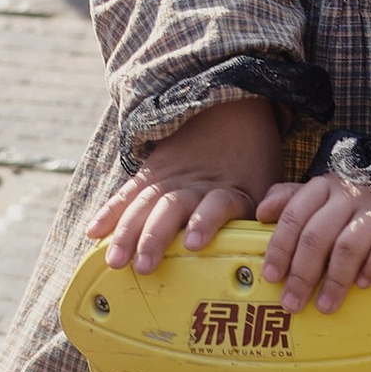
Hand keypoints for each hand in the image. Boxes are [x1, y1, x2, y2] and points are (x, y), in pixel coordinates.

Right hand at [85, 95, 280, 278]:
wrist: (232, 106)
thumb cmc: (254, 159)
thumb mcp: (271, 182)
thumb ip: (271, 215)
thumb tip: (276, 253)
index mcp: (231, 188)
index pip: (217, 205)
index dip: (205, 222)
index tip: (194, 243)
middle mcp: (197, 183)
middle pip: (172, 208)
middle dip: (155, 237)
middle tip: (144, 265)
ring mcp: (170, 177)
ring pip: (145, 204)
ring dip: (127, 232)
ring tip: (115, 259)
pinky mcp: (152, 173)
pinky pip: (128, 192)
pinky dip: (110, 211)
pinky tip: (94, 231)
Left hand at [255, 173, 370, 317]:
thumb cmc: (365, 205)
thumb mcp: (329, 197)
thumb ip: (294, 201)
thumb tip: (262, 212)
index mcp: (327, 186)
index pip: (296, 214)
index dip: (280, 246)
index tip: (272, 276)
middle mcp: (352, 193)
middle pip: (318, 235)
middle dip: (301, 274)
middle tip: (293, 302)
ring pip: (349, 245)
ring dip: (334, 280)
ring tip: (326, 305)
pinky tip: (364, 285)